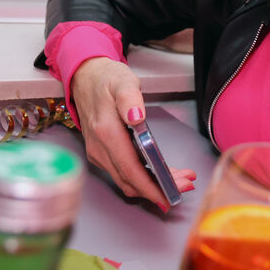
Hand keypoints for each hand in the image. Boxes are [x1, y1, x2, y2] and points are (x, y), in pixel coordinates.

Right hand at [70, 57, 195, 210]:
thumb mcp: (122, 80)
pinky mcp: (102, 153)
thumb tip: (136, 116)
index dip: (151, 186)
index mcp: (106, 132)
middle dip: (159, 188)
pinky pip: (124, 172)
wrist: (84, 77)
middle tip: (185, 184)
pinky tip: (161, 174)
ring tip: (181, 179)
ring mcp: (99, 153)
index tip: (171, 192)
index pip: (130, 168)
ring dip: (153, 185)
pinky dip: (144, 177)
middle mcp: (100, 148)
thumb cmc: (105, 79)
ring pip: (127, 179)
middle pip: (131, 179)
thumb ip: (129, 98)